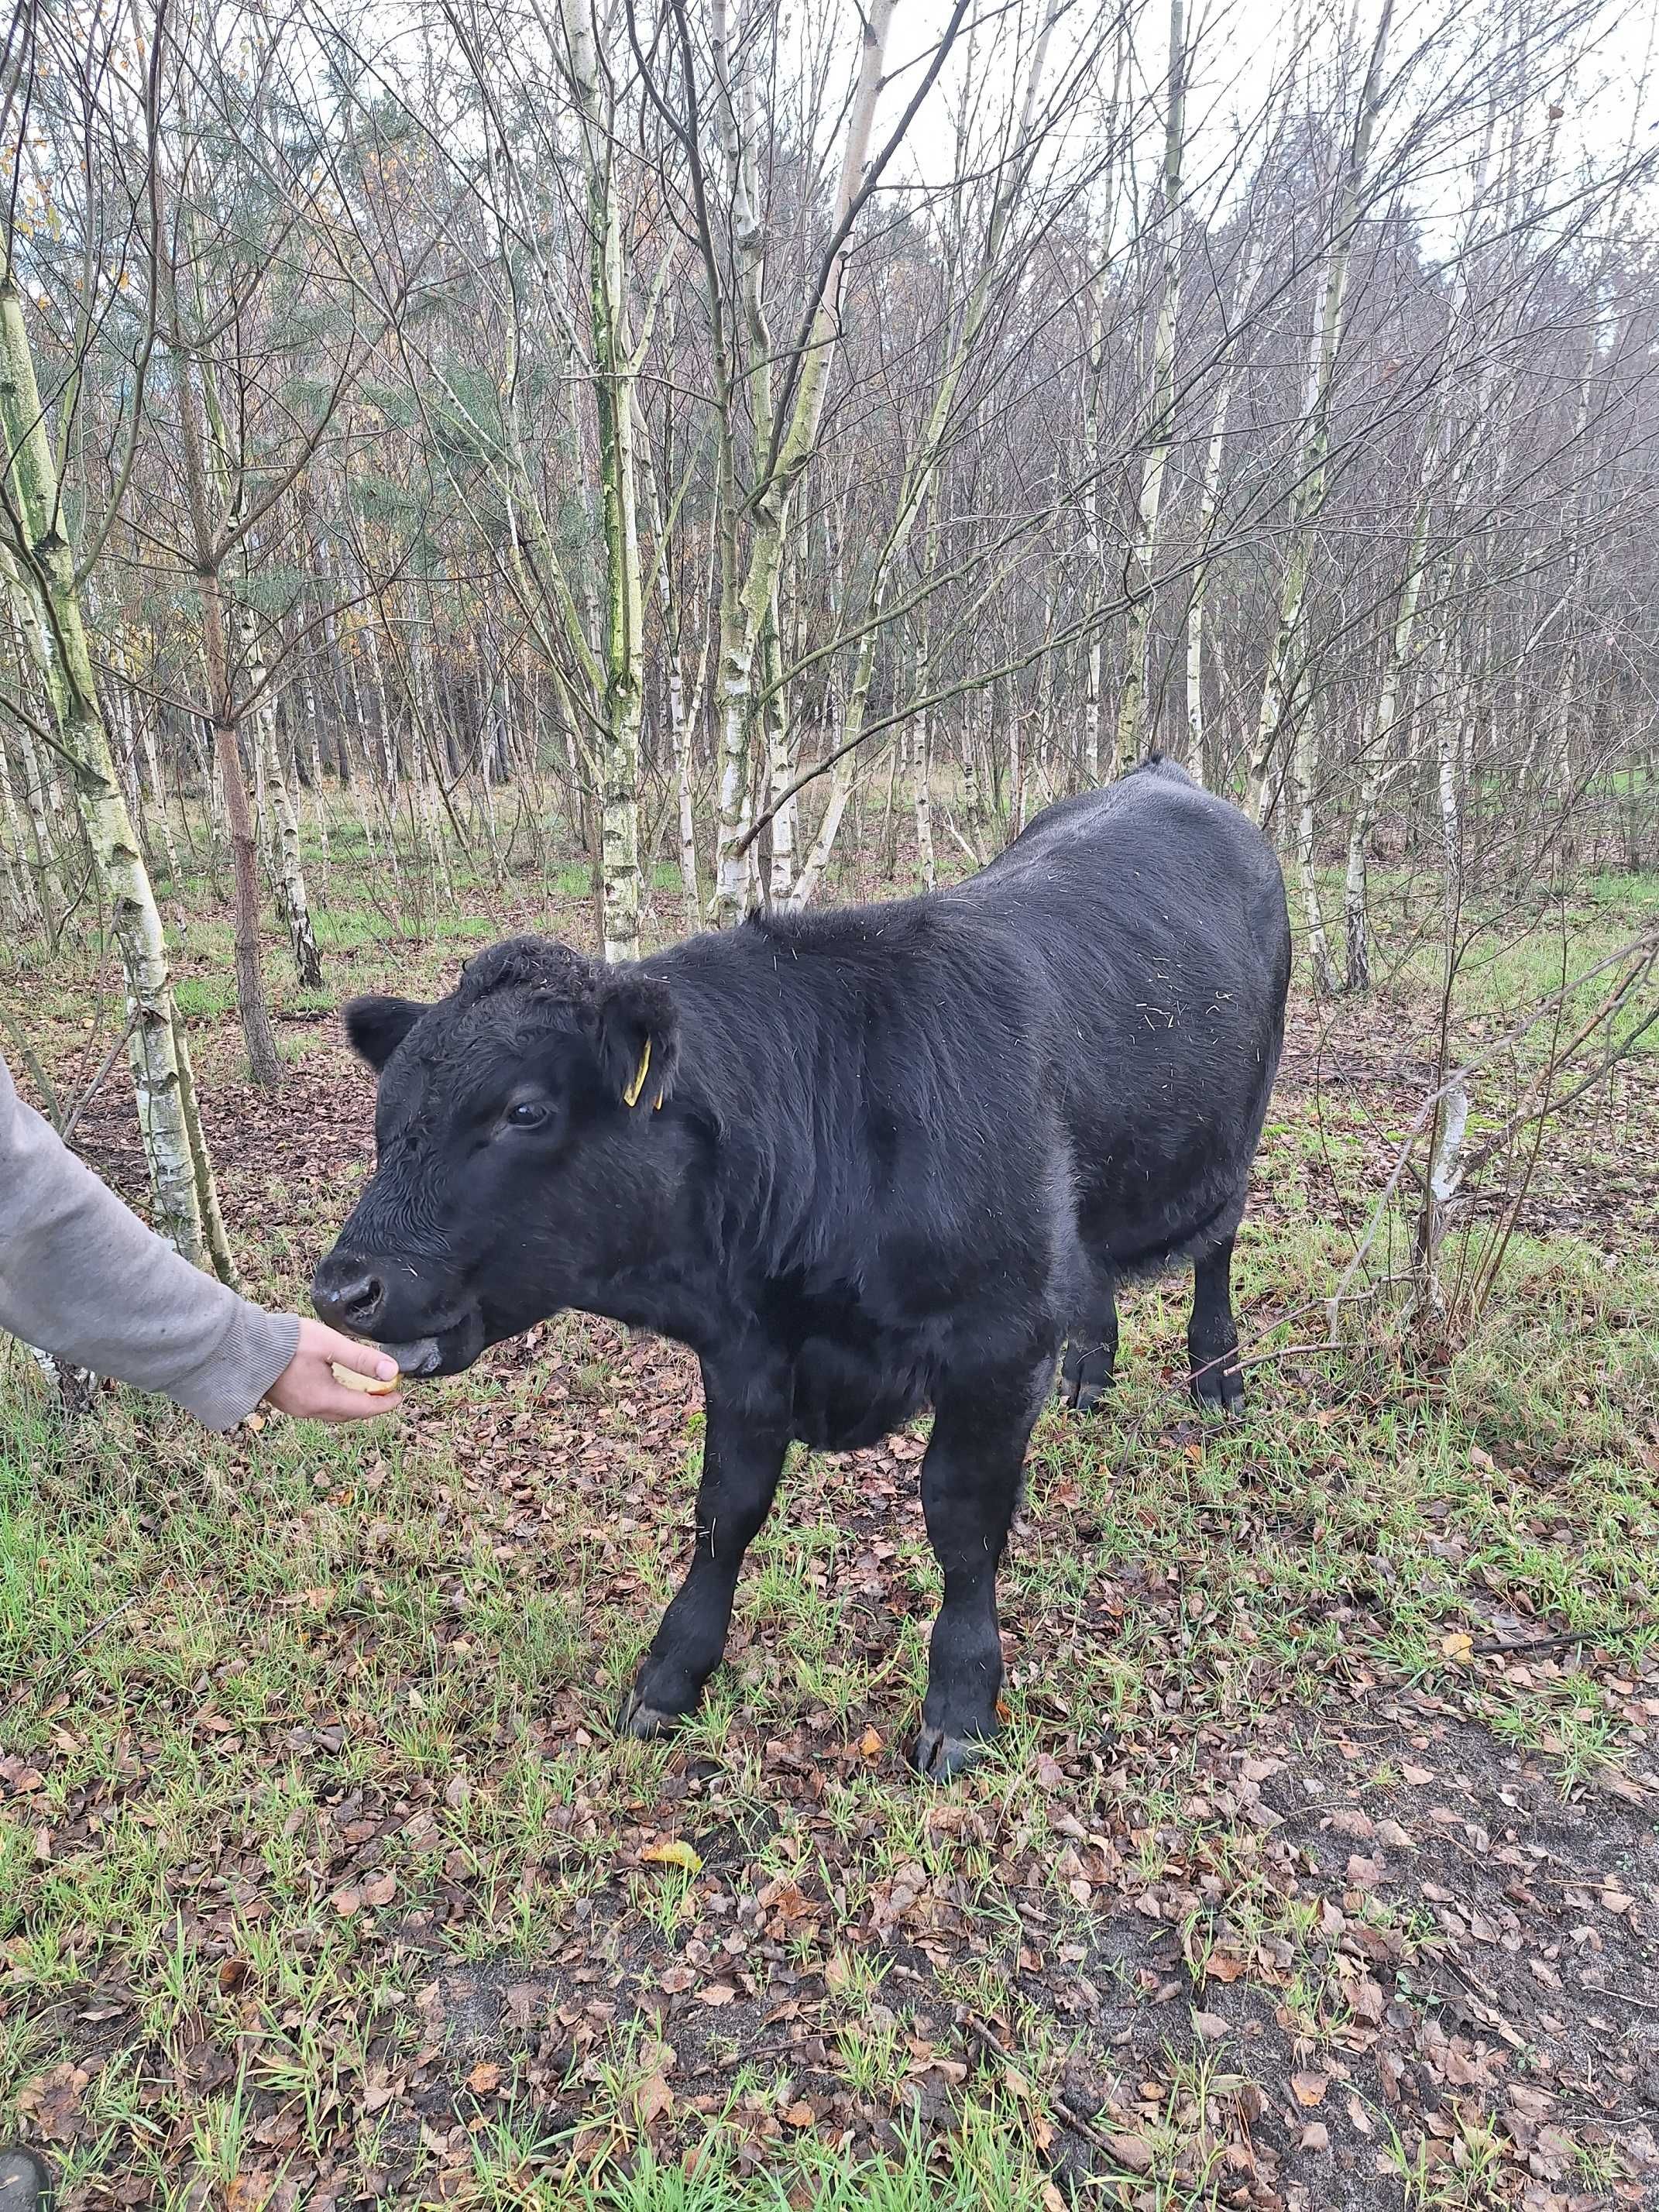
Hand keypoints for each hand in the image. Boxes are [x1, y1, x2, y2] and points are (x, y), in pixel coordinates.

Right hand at [264, 1318, 401, 1420]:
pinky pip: (318, 1406)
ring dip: (352, 1402)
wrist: (244, 1345)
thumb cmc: (286, 1342)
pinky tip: (336, 1384)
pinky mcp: (286, 1402)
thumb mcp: (330, 1345)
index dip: (385, 1403)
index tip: (400, 1395)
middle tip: (385, 1390)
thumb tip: (392, 1371)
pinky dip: (335, 1399)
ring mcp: (296, 1408)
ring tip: (364, 1387)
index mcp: (323, 1400)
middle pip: (349, 1413)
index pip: (364, 1408)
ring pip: (333, 1411)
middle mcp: (310, 1410)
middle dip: (370, 1404)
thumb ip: (362, 1358)